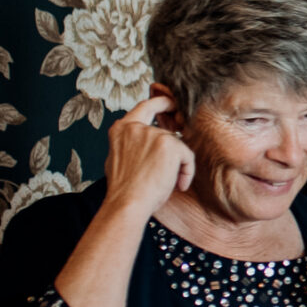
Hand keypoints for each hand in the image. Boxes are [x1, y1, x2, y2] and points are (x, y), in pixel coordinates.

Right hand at [106, 92, 195, 219]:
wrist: (128, 203)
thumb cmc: (125, 188)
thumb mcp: (119, 157)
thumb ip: (131, 143)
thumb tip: (143, 140)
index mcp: (122, 129)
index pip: (145, 106)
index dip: (162, 102)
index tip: (172, 103)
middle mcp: (137, 127)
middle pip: (166, 134)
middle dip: (172, 152)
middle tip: (170, 168)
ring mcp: (153, 134)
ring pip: (177, 147)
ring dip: (177, 166)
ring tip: (168, 183)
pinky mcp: (170, 145)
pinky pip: (187, 157)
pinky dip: (187, 172)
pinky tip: (178, 185)